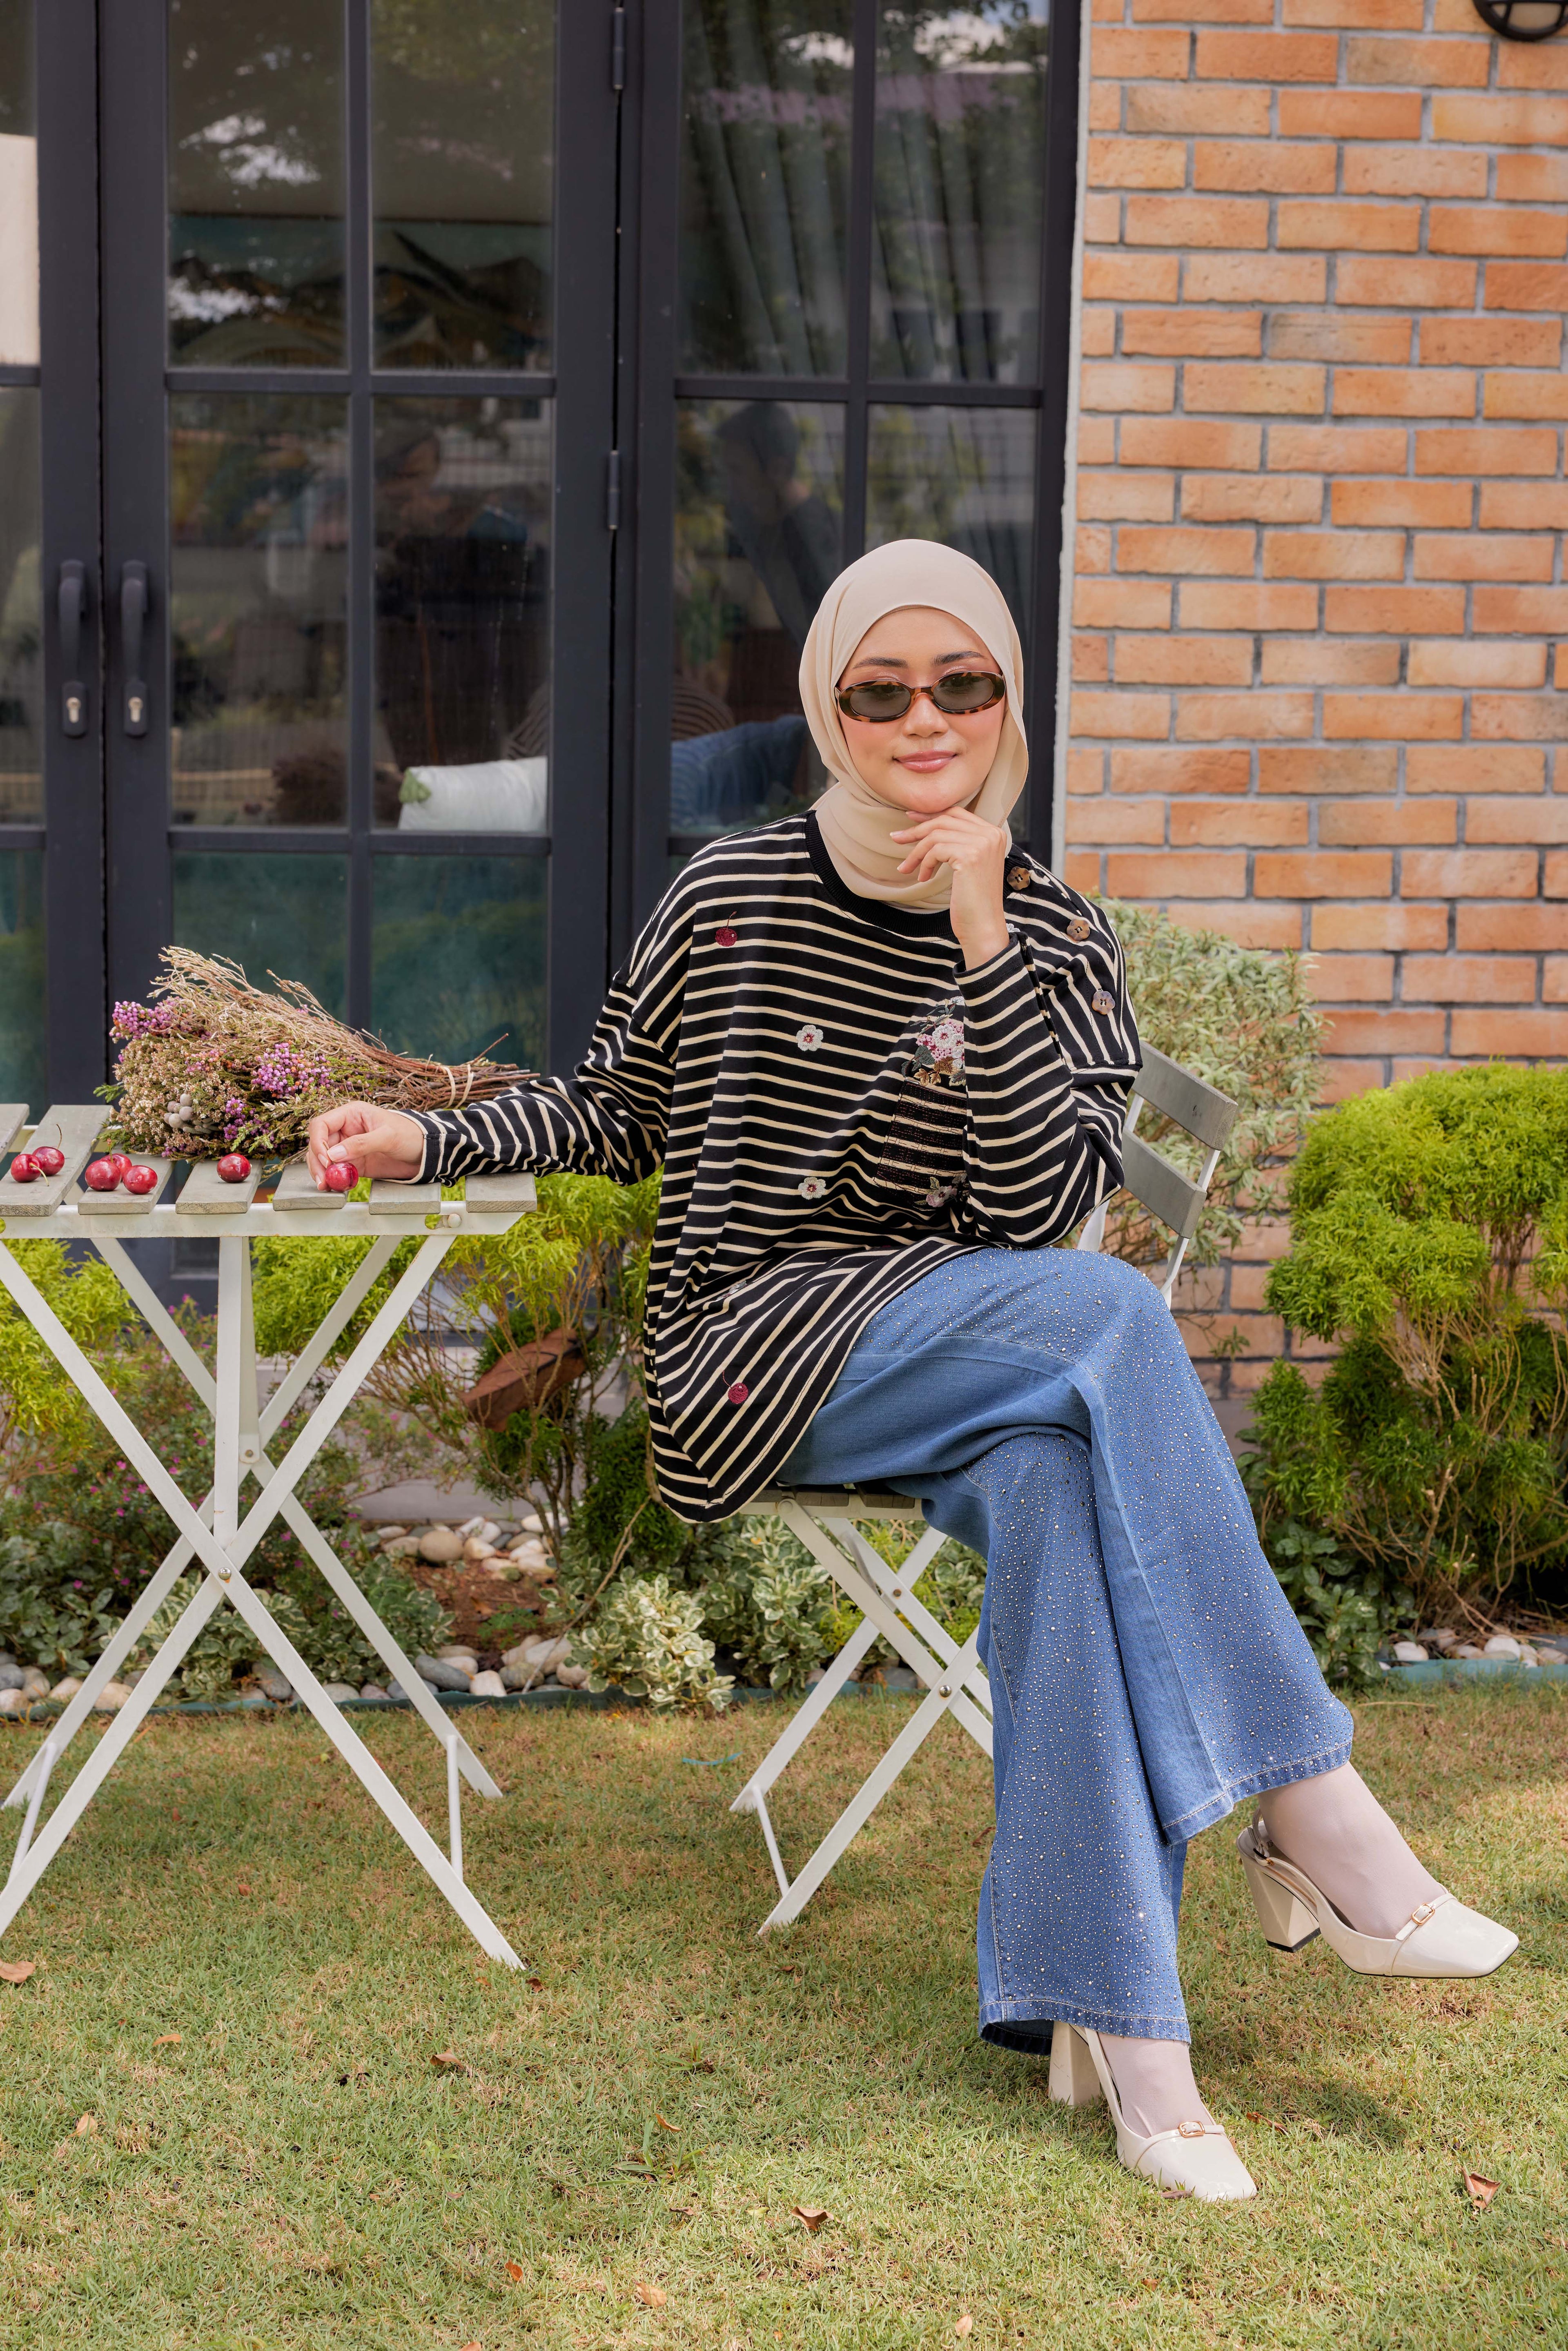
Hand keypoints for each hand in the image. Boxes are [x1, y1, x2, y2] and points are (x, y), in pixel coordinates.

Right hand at [305, 1101, 425, 1187]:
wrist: (424, 1152)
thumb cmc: (409, 1135)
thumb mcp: (387, 1137)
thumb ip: (361, 1144)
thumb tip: (334, 1155)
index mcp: (351, 1114)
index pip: (322, 1125)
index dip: (318, 1141)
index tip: (326, 1159)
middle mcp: (345, 1130)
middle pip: (318, 1144)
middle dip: (317, 1162)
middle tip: (323, 1178)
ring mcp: (348, 1148)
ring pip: (323, 1160)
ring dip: (321, 1173)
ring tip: (326, 1186)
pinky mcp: (353, 1164)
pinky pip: (336, 1171)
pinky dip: (333, 1180)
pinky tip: (336, 1187)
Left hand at [890, 807, 1010, 969]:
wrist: (983, 926)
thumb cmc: (973, 900)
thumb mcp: (968, 865)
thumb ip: (959, 842)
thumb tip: (928, 825)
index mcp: (994, 833)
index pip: (957, 813)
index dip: (931, 814)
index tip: (910, 819)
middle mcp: (991, 834)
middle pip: (944, 820)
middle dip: (916, 829)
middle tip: (896, 839)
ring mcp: (982, 843)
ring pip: (936, 835)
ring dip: (916, 852)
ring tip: (906, 868)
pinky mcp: (970, 855)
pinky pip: (936, 850)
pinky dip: (924, 863)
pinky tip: (923, 878)